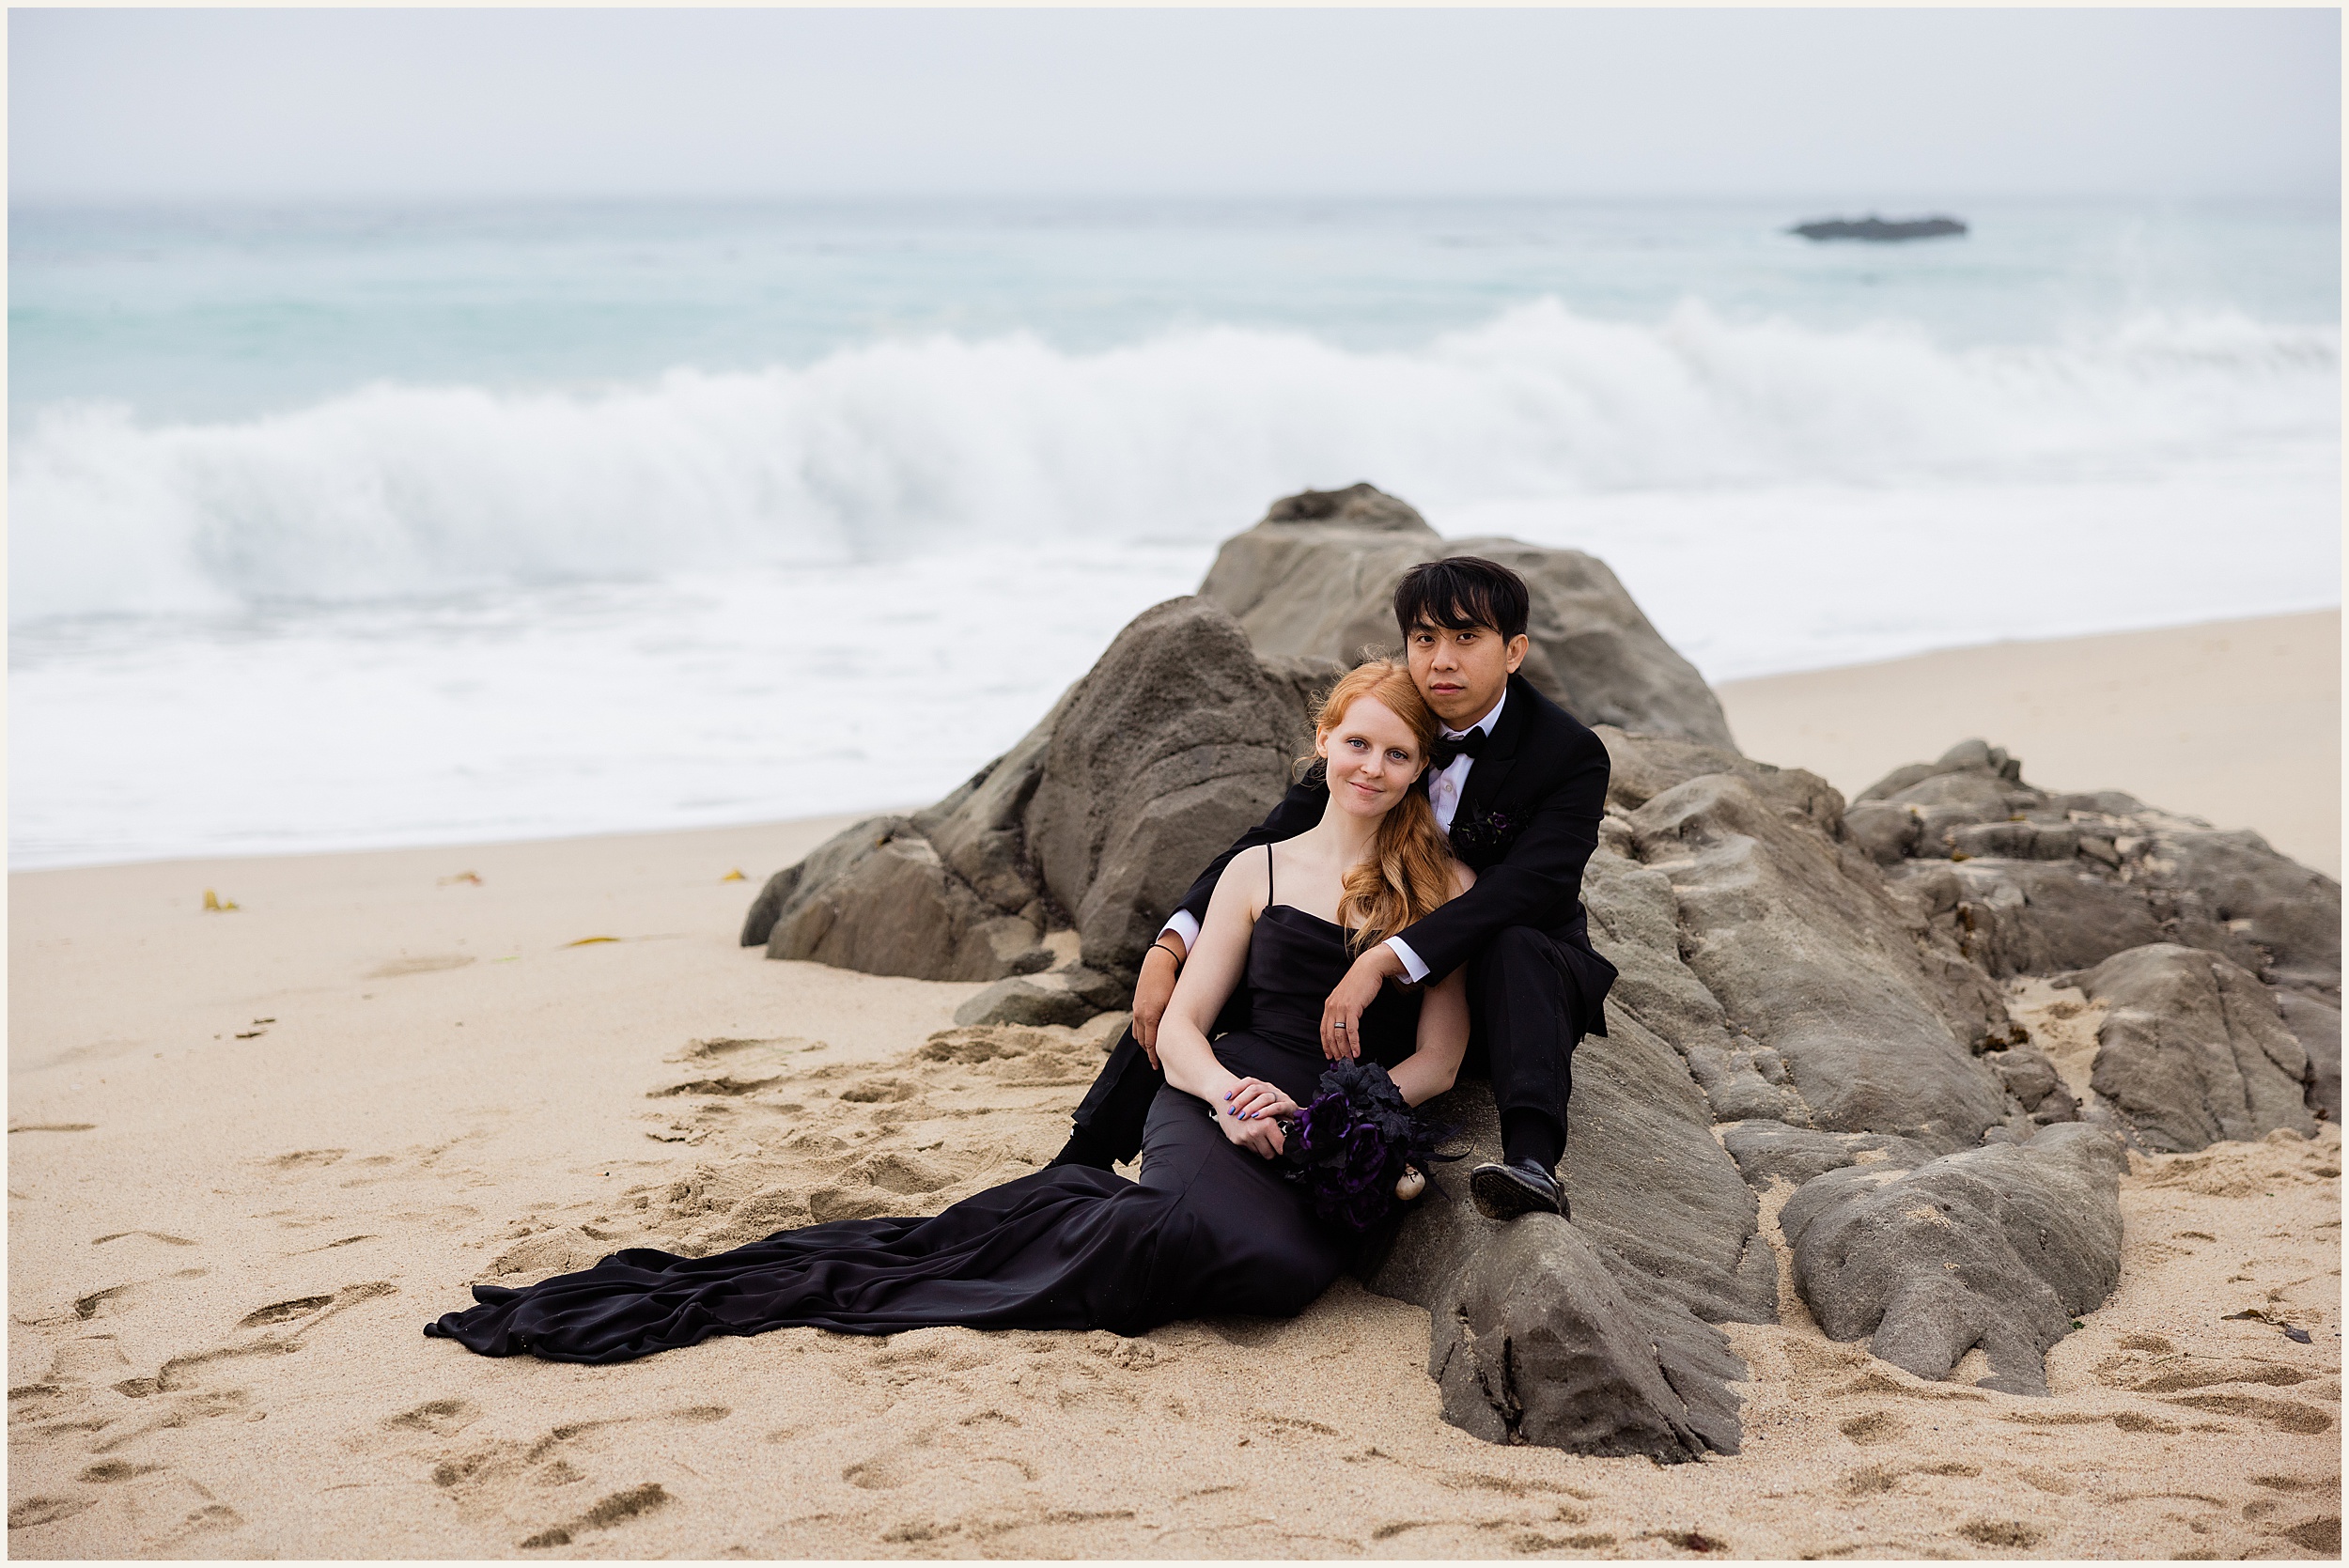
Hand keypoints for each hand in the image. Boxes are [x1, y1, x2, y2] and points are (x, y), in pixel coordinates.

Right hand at [1132, 938, 1183, 1069]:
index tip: (1158, 1067)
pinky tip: (1146, 1035)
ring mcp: (1136, 1010)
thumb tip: (1175, 1035)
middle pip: (1143, 1041)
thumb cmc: (1171, 983)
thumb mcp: (1173, 1002)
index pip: (1151, 1043)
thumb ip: (1171, 1020)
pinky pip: (1136, 1025)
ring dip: (1144, 1044)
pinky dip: (1140, 1033)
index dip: (1154, 1057)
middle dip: (1149, 1054)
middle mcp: (1140, 1015)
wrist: (1157, 964)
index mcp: (1150, 1017)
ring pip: (1137, 1034)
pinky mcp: (1136, 1005)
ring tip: (1151, 1052)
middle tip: (1156, 1064)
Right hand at [1215, 1092, 1288, 1158]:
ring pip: (1259, 1153)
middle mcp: (1255, 1132)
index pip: (1280, 1147)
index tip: (1284, 1147)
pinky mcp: (1236, 1140)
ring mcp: (1244, 1138)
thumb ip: (1280, 1121)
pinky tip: (1250, 1134)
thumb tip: (1292, 1132)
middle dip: (1273, 1150)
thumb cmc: (1248, 1101)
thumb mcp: (1267, 1107)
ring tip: (1260, 1136)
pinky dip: (1252, 1144)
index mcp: (1266, 1124)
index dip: (1283, 1147)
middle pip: (1270, 1154)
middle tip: (1273, 1143)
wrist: (1226, 1099)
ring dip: (1262, 1147)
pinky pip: (1249, 1150)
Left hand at [1220, 1076, 1298, 1124]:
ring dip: (1251, 1106)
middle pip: (1254, 1088)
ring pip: (1264, 1096)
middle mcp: (1271, 1089)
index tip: (1226, 1097)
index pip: (1248, 1081)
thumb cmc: (1273, 1116)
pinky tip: (1257, 1117)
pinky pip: (1277, 1106)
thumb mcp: (1257, 1109)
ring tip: (1242, 1116)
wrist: (1297, 1121)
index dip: (1236, 1088)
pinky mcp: (1290, 1106)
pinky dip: (1266, 1111)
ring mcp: (1281, 1096)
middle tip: (1231, 1111)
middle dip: (1240, 1099)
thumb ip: (1247, 1107)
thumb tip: (1228, 1109)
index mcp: (1263, 1087)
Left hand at [1321, 945, 1402, 1059]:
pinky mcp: (1352, 1008)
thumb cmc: (1360, 981)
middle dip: (1335, 1050)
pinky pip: (1351, 1030)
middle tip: (1341, 1061)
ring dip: (1344, 1050)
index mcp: (1329, 1004)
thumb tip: (1344, 1022)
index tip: (1329, 1054)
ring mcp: (1341, 1007)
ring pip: (1339, 1034)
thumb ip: (1342, 1008)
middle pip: (1330, 1034)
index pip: (1323, 1029)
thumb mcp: (1346, 996)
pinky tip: (1357, 1051)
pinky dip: (1353, 1043)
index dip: (1325, 1044)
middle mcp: (1332, 1006)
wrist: (1368, 968)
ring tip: (1349, 1059)